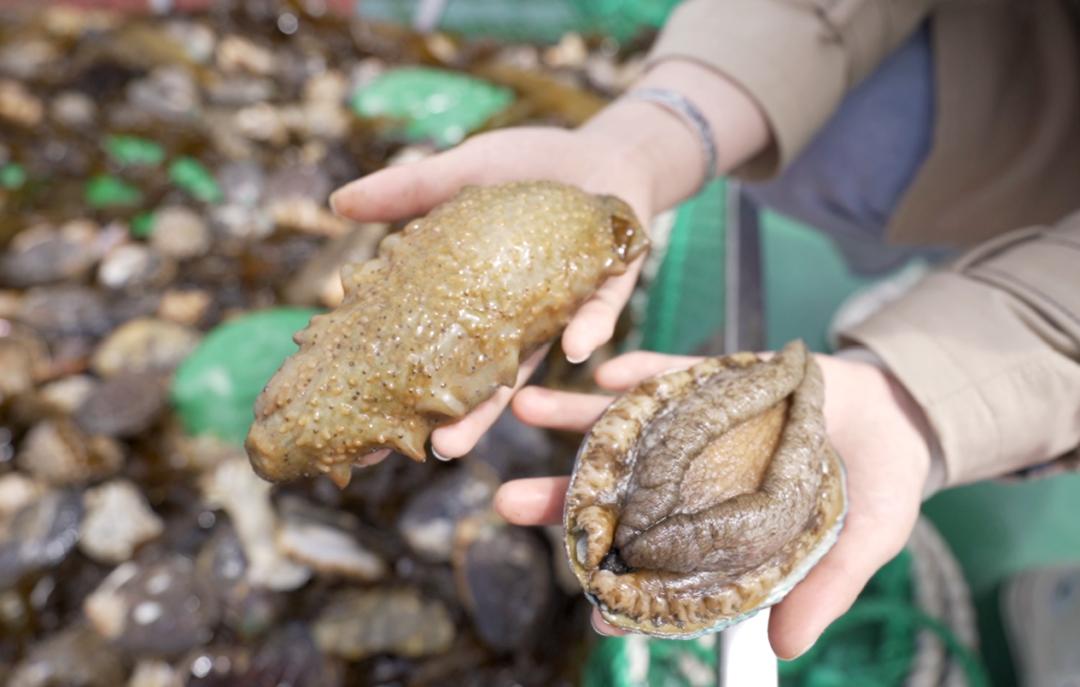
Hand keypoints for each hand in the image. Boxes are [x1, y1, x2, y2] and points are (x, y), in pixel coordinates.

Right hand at [330, 126, 654, 458]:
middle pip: (483, 377)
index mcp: (475, 300)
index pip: (435, 349)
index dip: (407, 384)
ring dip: (511, 396)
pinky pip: (600, 311)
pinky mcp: (609, 283)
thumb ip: (407, 191)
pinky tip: (575, 350)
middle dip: (459, 416)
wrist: (604, 148)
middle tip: (429, 449)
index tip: (370, 425)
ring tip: (486, 425)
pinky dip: (589, 326)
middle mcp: (516, 317)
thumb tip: (337, 202)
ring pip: (536, 360)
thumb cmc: (529, 166)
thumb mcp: (462, 172)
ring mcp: (562, 306)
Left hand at [494, 350, 931, 658]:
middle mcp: (697, 481)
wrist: (903, 411)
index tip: (586, 601)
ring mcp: (699, 428)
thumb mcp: (864, 542)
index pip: (662, 563)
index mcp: (723, 530)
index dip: (626, 581)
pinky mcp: (715, 378)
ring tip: (523, 406)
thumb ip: (825, 589)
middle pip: (620, 494)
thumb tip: (786, 650)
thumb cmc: (879, 487)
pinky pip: (670, 371)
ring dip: (575, 417)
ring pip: (628, 427)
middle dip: (563, 497)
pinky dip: (638, 370)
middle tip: (507, 501)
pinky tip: (601, 372)